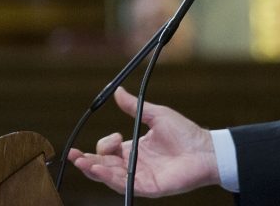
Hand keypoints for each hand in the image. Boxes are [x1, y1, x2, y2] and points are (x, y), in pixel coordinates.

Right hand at [69, 87, 219, 195]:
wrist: (206, 148)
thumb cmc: (185, 133)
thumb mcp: (156, 115)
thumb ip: (135, 106)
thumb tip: (119, 91)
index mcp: (134, 149)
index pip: (108, 151)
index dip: (104, 145)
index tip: (115, 137)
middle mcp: (134, 165)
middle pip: (104, 166)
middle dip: (87, 162)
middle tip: (73, 155)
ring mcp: (140, 178)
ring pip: (110, 177)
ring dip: (94, 170)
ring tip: (81, 163)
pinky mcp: (148, 188)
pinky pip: (126, 185)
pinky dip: (111, 178)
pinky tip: (101, 171)